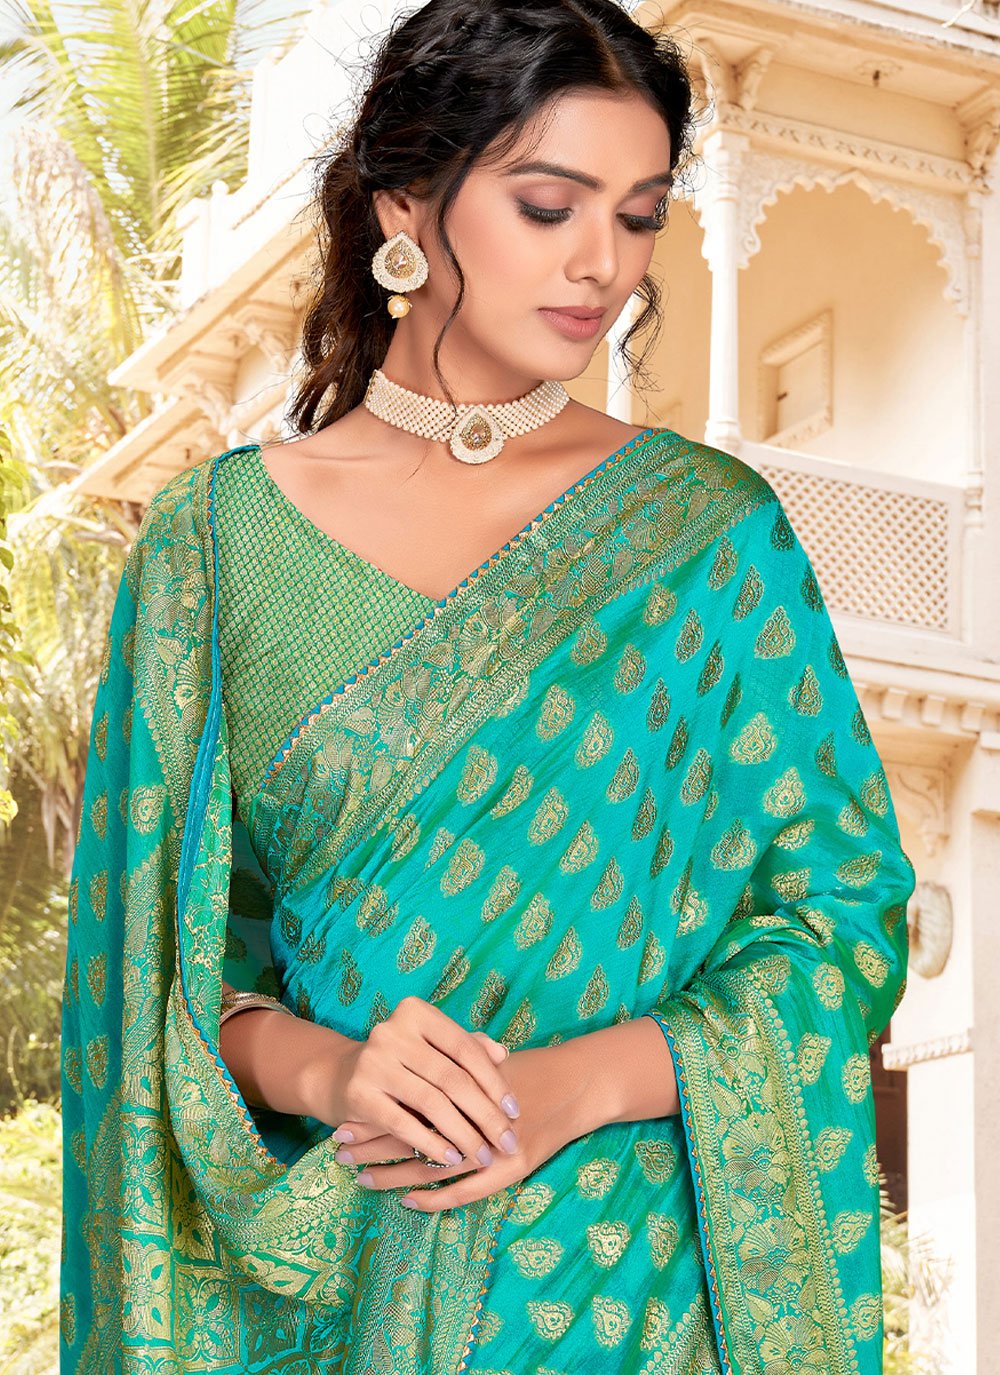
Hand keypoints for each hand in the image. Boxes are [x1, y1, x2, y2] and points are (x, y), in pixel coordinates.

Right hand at [315, 996, 521, 1169]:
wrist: (338, 1076)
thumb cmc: (400, 1062)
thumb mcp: (431, 1047)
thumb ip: (466, 1047)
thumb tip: (502, 1053)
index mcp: (415, 1013)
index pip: (465, 1049)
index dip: (494, 1081)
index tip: (515, 1111)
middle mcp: (392, 1031)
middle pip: (452, 1078)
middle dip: (485, 1114)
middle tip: (507, 1142)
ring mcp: (373, 1061)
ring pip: (432, 1103)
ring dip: (463, 1134)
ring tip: (484, 1155)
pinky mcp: (358, 1093)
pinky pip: (404, 1124)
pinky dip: (431, 1143)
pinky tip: (451, 1158)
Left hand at [331, 1039, 591, 1212]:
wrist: (577, 1084)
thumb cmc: (527, 1070)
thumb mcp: (485, 1060)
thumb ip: (448, 1062)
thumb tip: (401, 1063)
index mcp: (461, 1086)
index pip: (406, 1103)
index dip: (375, 1114)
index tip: (342, 1122)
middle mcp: (473, 1118)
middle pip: (412, 1134)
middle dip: (372, 1144)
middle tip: (339, 1154)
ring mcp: (492, 1148)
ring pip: (432, 1165)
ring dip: (393, 1173)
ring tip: (361, 1179)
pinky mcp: (510, 1171)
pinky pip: (464, 1191)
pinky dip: (433, 1198)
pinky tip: (407, 1202)